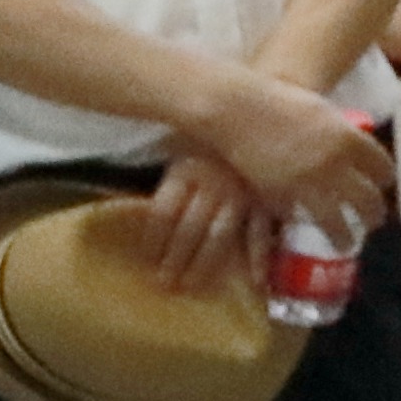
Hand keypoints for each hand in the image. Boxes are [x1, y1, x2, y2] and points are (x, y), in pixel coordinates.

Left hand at [139, 146, 281, 299]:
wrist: (255, 115)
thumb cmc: (208, 132)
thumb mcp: (180, 145)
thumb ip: (169, 177)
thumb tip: (133, 209)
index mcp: (186, 169)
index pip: (163, 213)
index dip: (153, 240)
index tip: (146, 260)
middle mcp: (212, 184)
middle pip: (188, 229)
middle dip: (175, 259)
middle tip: (165, 284)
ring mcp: (242, 193)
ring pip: (219, 235)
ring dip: (204, 264)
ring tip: (191, 285)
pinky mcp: (267, 198)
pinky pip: (261, 231)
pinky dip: (259, 257)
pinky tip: (255, 280)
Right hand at [185, 69, 393, 272]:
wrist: (238, 110)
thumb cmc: (278, 101)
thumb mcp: (322, 111)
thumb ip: (341, 133)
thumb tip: (355, 148)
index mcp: (349, 139)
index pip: (382, 167)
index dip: (385, 179)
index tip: (384, 185)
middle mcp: (334, 165)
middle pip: (367, 199)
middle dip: (374, 214)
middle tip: (374, 221)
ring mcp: (307, 185)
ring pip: (337, 221)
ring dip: (346, 236)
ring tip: (348, 243)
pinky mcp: (281, 198)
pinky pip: (300, 218)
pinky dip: (304, 224)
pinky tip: (307, 228)